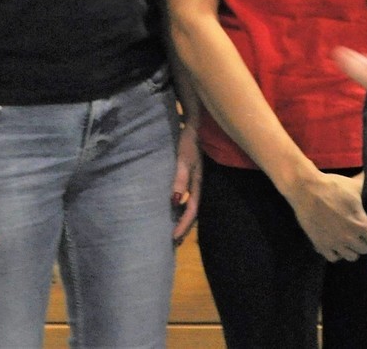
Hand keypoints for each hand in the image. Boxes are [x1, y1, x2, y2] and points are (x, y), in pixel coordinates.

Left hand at [172, 121, 202, 243]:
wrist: (193, 125)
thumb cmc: (187, 142)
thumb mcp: (183, 159)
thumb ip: (180, 178)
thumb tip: (174, 202)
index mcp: (197, 184)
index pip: (191, 211)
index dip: (183, 226)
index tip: (172, 238)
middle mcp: (196, 186)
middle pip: (191, 212)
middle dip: (183, 227)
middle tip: (172, 242)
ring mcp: (192, 181)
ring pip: (187, 205)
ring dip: (179, 218)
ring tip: (169, 230)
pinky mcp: (186, 175)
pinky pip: (183, 196)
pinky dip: (177, 206)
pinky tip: (169, 208)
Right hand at [284, 170, 366, 262]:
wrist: (306, 190)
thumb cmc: (332, 186)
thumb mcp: (353, 185)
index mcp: (361, 224)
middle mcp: (350, 237)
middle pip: (364, 250)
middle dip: (363, 242)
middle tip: (359, 234)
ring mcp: (335, 243)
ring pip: (351, 257)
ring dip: (351, 249)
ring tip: (348, 240)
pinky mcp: (321, 245)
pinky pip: (334, 258)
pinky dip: (336, 253)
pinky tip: (335, 244)